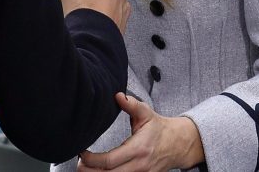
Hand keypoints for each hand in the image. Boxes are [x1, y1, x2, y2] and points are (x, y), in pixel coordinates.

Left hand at [77, 93, 204, 170]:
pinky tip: (100, 171)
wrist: (179, 144)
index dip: (93, 159)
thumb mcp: (146, 113)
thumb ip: (132, 104)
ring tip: (85, 168)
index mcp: (138, 149)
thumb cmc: (160, 128)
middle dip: (91, 171)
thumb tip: (118, 95)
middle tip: (78, 163)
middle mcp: (140, 166)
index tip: (82, 153)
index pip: (110, 160)